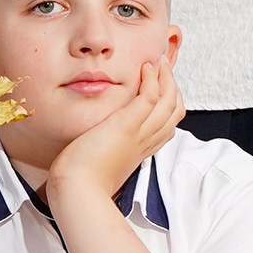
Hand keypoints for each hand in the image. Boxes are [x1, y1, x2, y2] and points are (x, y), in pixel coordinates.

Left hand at [43, 55, 184, 213]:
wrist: (77, 191)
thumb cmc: (82, 181)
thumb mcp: (100, 161)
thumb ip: (106, 149)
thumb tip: (98, 140)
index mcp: (140, 151)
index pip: (167, 126)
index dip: (168, 105)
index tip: (161, 88)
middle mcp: (145, 142)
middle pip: (174, 111)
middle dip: (173, 87)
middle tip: (164, 68)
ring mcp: (138, 133)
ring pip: (168, 101)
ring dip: (166, 77)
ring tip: (158, 61)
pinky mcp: (126, 126)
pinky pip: (150, 97)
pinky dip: (153, 79)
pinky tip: (146, 67)